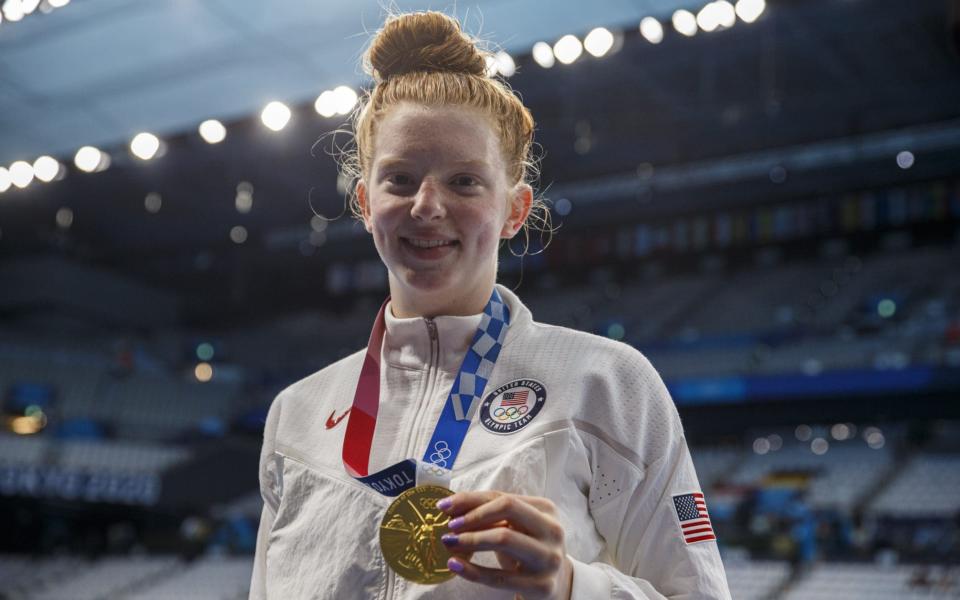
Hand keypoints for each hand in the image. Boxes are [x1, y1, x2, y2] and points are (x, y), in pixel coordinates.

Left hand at [436, 490, 572, 599]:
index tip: (444, 506)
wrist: (557, 585)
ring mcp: (549, 558)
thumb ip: (489, 515)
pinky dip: (473, 570)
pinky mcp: (541, 585)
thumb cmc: (529, 549)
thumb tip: (451, 507)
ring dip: (471, 539)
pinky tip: (454, 565)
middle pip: (507, 509)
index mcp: (546, 509)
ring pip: (504, 538)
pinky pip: (500, 577)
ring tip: (450, 542)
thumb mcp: (515, 528)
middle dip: (473, 515)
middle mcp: (552, 530)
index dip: (471, 499)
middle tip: (450, 526)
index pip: (503, 497)